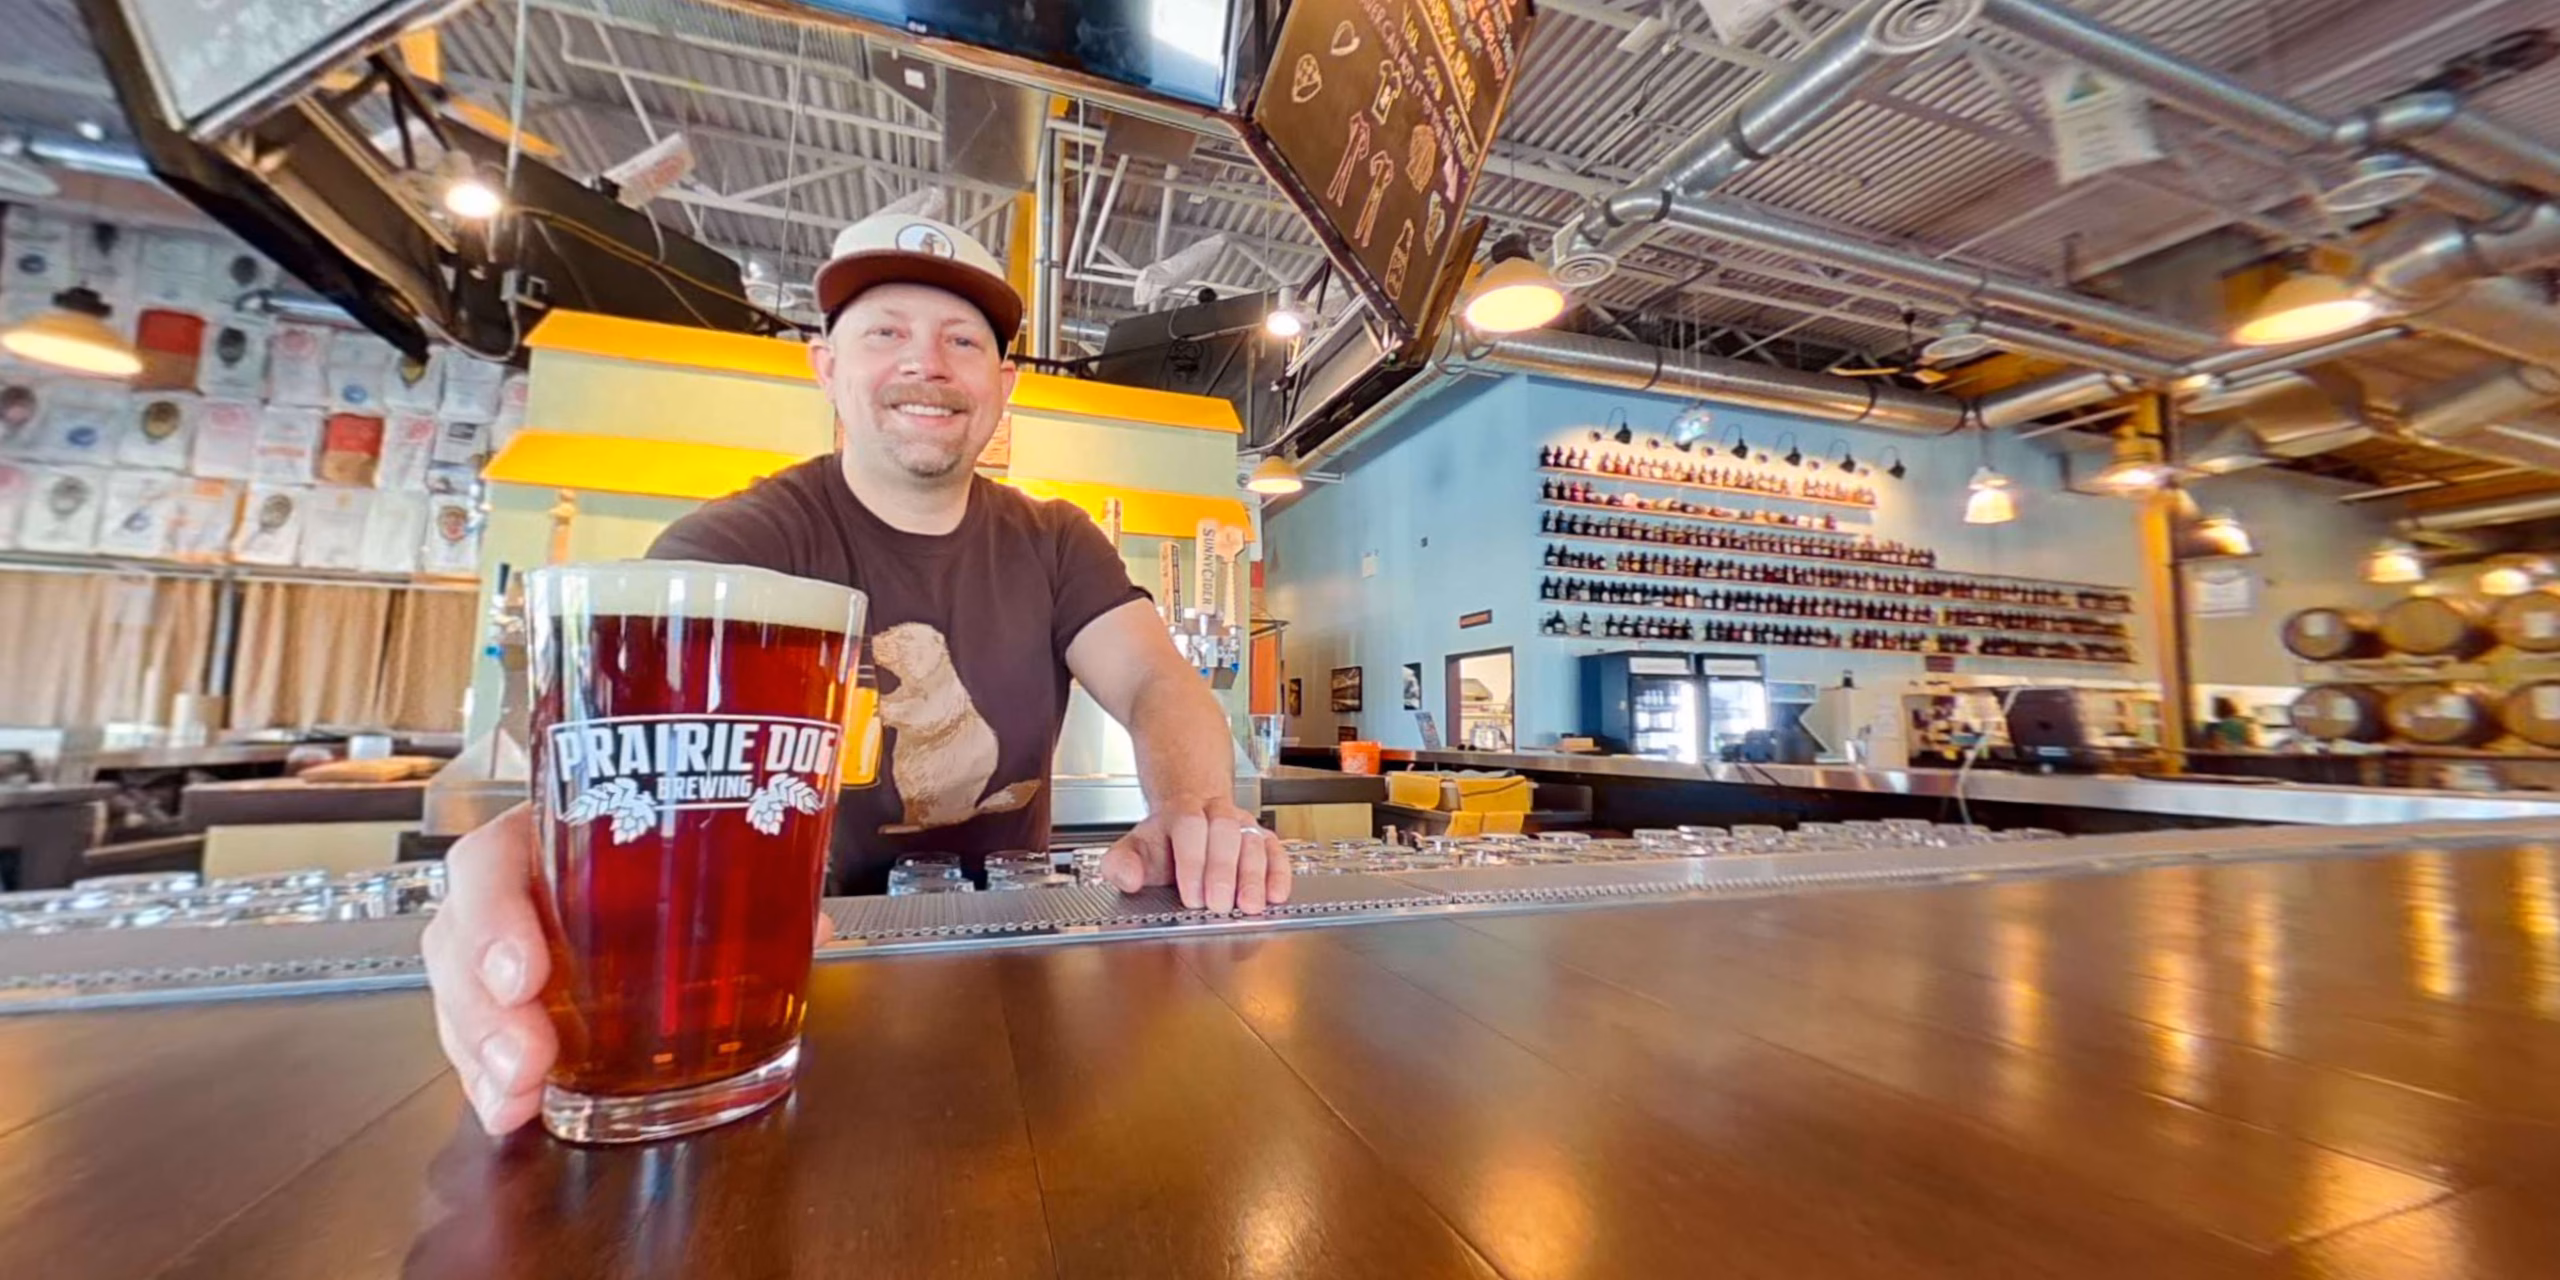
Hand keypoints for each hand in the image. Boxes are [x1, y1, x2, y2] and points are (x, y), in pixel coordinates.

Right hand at [423, 805, 836, 1134]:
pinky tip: (511, 1107)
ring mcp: (502, 943)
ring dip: (484, 1051)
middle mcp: (517, 884)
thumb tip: (813, 921)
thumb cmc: (679, 841)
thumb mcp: (715, 844)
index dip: (495, 916)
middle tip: (530, 1057)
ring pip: (460, 993)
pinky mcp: (508, 997)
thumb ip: (761, 879)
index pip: (494, 858)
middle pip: (459, 939)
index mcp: (553, 830)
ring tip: (520, 1093)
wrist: (676, 857)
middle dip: (484, 1008)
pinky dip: (491, 1076)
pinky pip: (478, 1035)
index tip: (522, 972)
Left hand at [1099, 800, 1292, 914]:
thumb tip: (1127, 878)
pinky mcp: (1264, 840)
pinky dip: (1279, 874)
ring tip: (1248, 906)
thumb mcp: (1135, 850)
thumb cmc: (1164, 845)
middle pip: (1225, 832)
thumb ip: (1122, 863)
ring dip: (1253, 876)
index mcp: (1182, 812)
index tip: (1191, 897)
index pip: (1190, 827)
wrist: (1189, 822)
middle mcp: (1216, 814)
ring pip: (1253, 841)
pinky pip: (1277, 851)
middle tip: (1219, 905)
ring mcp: (1243, 825)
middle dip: (1223, 871)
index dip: (1192, 862)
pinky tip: (1275, 895)